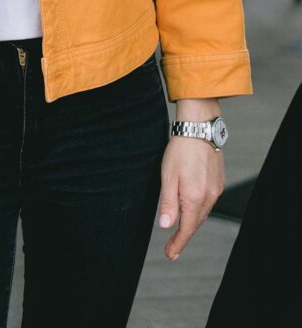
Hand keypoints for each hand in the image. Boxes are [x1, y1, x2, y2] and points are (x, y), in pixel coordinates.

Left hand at [157, 135, 224, 260]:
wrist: (199, 129)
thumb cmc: (180, 150)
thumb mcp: (168, 176)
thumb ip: (168, 203)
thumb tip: (165, 226)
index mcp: (194, 197)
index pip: (186, 229)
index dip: (177, 244)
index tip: (170, 255)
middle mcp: (209, 197)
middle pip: (195, 223)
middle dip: (183, 237)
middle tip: (172, 249)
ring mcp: (216, 190)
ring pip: (202, 214)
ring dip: (191, 224)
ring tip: (180, 232)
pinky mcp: (219, 183)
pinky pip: (208, 203)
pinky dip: (198, 211)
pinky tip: (191, 210)